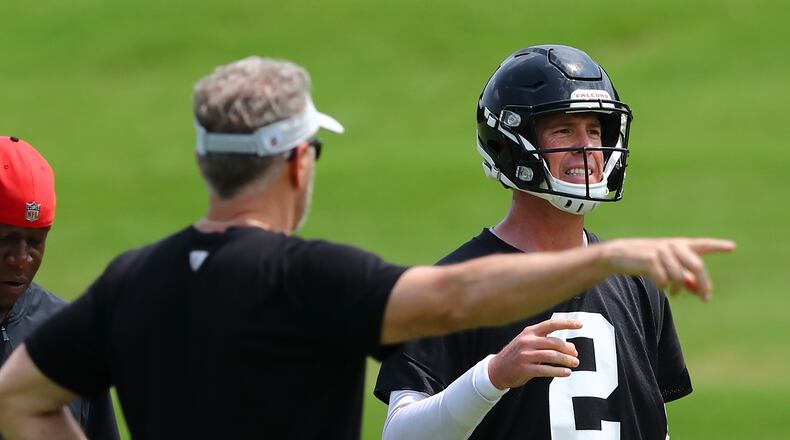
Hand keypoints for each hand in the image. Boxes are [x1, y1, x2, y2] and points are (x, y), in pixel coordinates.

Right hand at [487, 319, 581, 389]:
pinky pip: (546, 369)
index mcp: (529, 332)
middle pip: (554, 342)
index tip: (580, 324)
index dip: (566, 323)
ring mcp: (525, 355)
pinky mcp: (525, 368)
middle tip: (576, 355)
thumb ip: (547, 342)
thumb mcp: (528, 343)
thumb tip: (571, 347)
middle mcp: (527, 341)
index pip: (551, 324)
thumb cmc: (517, 355)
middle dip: (568, 349)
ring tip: (575, 364)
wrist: (497, 369)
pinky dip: (558, 371)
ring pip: (552, 356)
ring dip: (566, 360)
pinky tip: (566, 373)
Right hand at [599, 238, 735, 301]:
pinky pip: (664, 279)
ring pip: (680, 276)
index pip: (702, 245)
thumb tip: (698, 291)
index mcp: (679, 245)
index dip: (717, 246)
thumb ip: (685, 277)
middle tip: (706, 299)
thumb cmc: (645, 261)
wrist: (619, 255)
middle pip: (697, 266)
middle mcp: (673, 246)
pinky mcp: (650, 260)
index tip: (732, 247)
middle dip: (703, 284)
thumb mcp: (667, 267)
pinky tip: (662, 288)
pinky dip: (664, 286)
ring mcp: (661, 252)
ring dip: (679, 288)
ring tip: (674, 293)